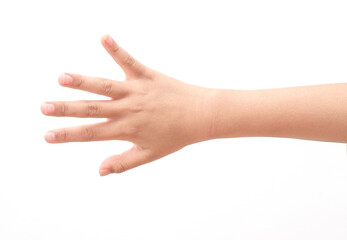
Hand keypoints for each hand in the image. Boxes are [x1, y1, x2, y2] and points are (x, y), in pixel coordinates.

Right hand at [41, 34, 216, 175]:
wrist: (200, 116)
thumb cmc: (175, 136)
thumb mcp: (149, 154)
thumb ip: (124, 162)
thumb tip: (99, 171)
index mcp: (127, 129)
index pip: (91, 134)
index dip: (68, 136)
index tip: (47, 136)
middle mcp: (128, 109)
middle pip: (92, 109)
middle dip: (66, 110)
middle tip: (44, 107)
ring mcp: (137, 91)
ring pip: (105, 86)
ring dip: (83, 82)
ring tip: (62, 78)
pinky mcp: (147, 76)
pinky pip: (129, 61)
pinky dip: (116, 49)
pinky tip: (103, 36)